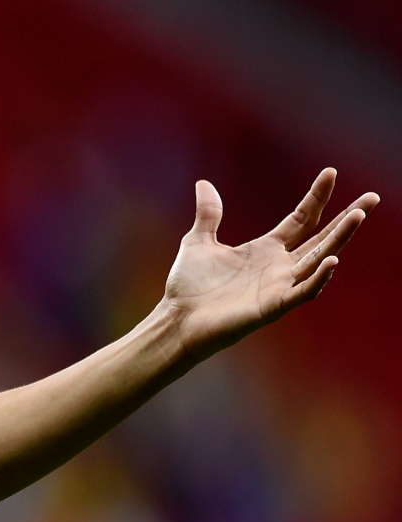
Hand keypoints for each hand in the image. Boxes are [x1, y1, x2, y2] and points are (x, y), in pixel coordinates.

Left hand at [163, 168, 378, 359]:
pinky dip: (318, 278)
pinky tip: (332, 260)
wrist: (177, 320)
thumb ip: (208, 214)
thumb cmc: (189, 287)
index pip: (301, 219)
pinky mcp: (272, 307)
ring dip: (339, 239)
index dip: (317, 197)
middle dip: (347, 219)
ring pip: (319, 260)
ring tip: (357, 216)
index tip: (330, 173)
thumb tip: (203, 183)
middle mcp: (279, 267)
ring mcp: (279, 287)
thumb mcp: (198, 241)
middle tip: (372, 197)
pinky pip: (302, 292)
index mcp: (266, 249)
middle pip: (321, 238)